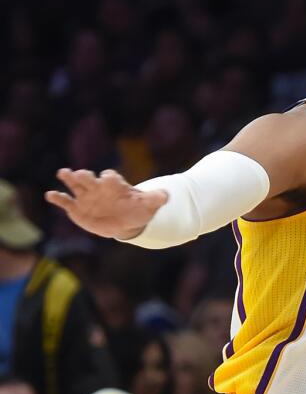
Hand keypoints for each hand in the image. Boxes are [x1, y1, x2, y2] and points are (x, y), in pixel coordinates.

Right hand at [45, 168, 166, 239]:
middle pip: (90, 178)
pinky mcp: (76, 208)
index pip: (111, 178)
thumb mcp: (149, 204)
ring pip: (76, 185)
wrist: (126, 221)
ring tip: (63, 173)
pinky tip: (50, 195)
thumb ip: (156, 198)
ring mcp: (86, 197)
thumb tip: (167, 195)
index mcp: (115, 185)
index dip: (110, 178)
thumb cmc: (137, 209)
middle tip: (80, 173)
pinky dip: (58, 198)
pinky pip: (66, 201)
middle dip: (86, 175)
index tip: (108, 178)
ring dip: (69, 179)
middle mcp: (98, 188)